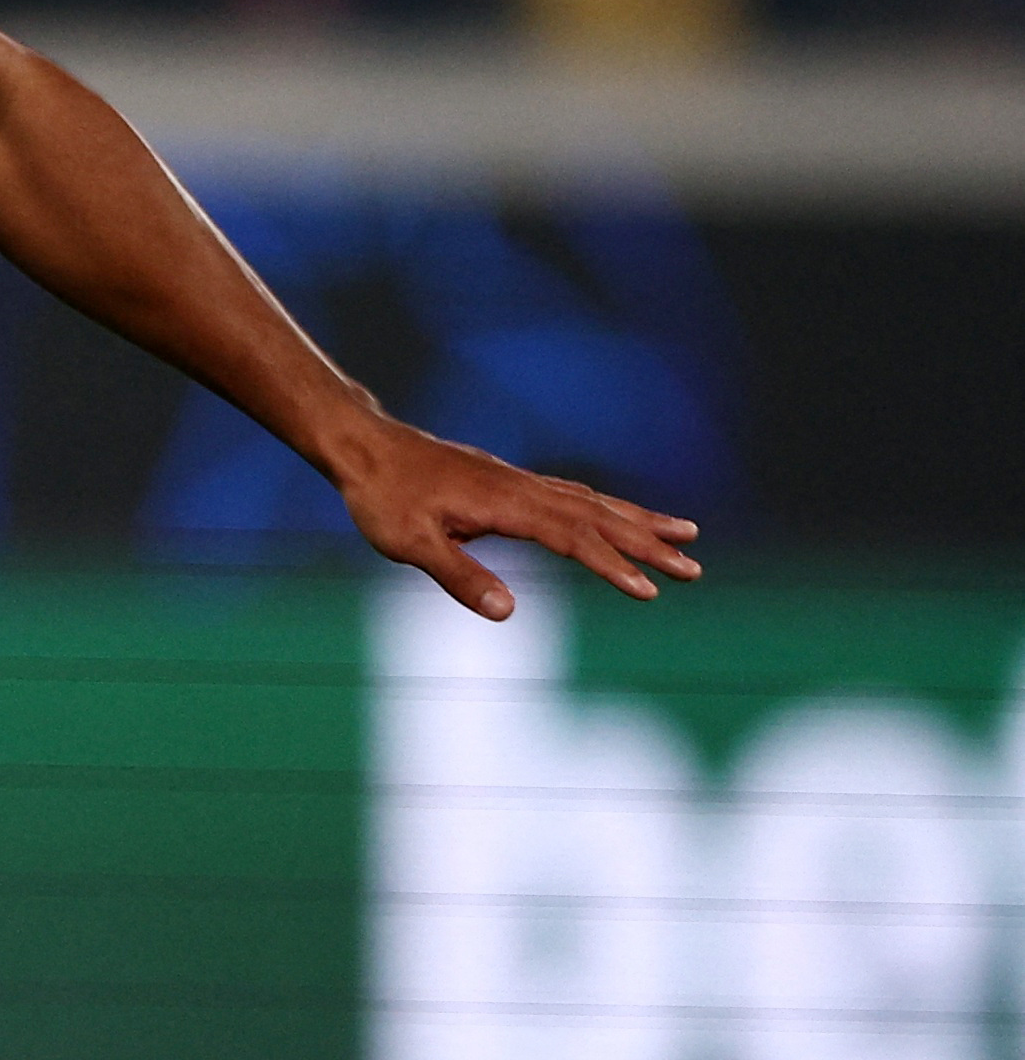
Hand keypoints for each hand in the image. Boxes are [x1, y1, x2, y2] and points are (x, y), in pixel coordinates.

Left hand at [331, 416, 702, 615]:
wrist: (364, 448)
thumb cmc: (381, 497)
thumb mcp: (409, 544)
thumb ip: (458, 575)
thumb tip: (508, 612)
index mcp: (504, 504)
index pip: (572, 538)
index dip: (611, 565)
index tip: (648, 590)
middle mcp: (522, 488)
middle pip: (598, 517)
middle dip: (648, 543)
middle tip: (695, 567)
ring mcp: (519, 482)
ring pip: (592, 502)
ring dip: (639, 521)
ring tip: (686, 534)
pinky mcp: (510, 483)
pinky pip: (573, 495)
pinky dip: (607, 508)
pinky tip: (620, 518)